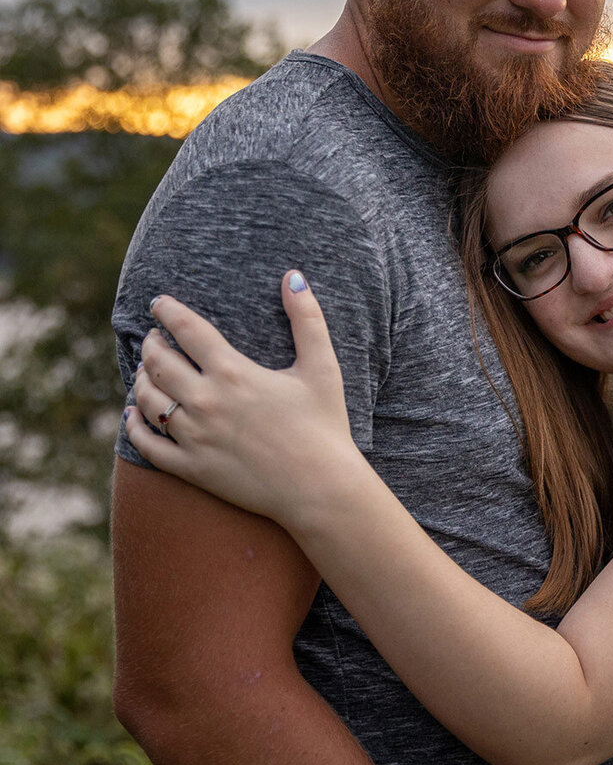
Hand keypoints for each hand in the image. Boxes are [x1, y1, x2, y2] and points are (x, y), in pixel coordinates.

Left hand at [127, 271, 370, 530]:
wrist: (320, 489)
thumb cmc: (326, 426)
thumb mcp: (322, 368)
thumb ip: (308, 319)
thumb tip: (294, 275)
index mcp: (233, 373)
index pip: (187, 330)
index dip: (168, 311)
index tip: (159, 303)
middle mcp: (205, 402)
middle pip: (158, 362)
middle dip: (151, 344)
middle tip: (154, 338)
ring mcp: (194, 437)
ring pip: (147, 400)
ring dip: (142, 380)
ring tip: (146, 372)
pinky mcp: (191, 468)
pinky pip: (146, 444)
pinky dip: (134, 425)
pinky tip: (134, 414)